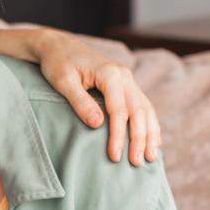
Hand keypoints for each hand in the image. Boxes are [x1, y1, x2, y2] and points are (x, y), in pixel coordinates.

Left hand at [34, 29, 161, 165]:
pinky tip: (152, 141)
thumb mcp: (63, 82)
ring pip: (146, 109)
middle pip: (138, 111)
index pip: (119, 111)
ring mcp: (127, 80)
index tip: (114, 156)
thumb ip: (80, 102)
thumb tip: (98, 124)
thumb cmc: (57, 64)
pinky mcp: (126, 85)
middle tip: (136, 163)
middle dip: (139, 139)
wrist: (59, 46)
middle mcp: (124, 76)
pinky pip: (143, 106)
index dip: (118, 135)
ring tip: (150, 158)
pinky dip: (150, 124)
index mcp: (110, 74)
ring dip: (150, 134)